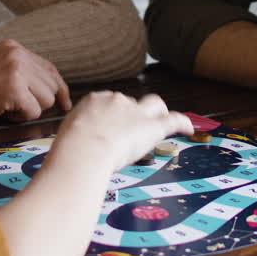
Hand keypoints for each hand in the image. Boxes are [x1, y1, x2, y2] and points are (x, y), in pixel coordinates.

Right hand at [0, 39, 72, 122]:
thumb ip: (21, 71)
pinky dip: (20, 117)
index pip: (50, 68)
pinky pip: (33, 111)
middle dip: (40, 102)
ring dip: (29, 109)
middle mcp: (18, 55)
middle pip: (52, 85)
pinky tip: (3, 111)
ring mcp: (16, 70)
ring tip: (7, 106)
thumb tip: (52, 90)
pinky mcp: (13, 89)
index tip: (64, 103)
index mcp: (15, 48)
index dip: (59, 88)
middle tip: (18, 106)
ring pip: (46, 100)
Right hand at [50, 92, 193, 172]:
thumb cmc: (70, 150)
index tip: (107, 130)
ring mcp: (136, 112)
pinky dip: (183, 123)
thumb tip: (67, 155)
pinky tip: (189, 129)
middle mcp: (117, 100)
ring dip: (157, 113)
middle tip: (127, 133)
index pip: (108, 103)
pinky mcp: (152, 126)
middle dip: (130, 115)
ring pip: (153, 106)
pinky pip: (173, 120)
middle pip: (130, 104)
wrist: (84, 150)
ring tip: (159, 123)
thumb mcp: (66, 137)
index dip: (110, 117)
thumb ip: (74, 138)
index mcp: (95, 100)